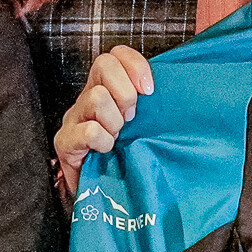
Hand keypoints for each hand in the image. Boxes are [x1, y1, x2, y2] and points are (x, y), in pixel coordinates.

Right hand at [54, 46, 153, 196]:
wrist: (103, 197)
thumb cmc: (127, 158)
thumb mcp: (144, 126)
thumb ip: (155, 107)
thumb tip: (187, 93)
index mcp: (107, 87)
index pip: (116, 54)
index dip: (135, 65)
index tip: (150, 91)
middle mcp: (87, 96)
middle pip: (103, 64)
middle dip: (126, 93)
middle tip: (131, 119)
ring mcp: (73, 118)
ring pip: (97, 97)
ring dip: (114, 122)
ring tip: (117, 138)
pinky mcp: (64, 142)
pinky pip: (89, 130)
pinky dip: (104, 142)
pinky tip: (106, 151)